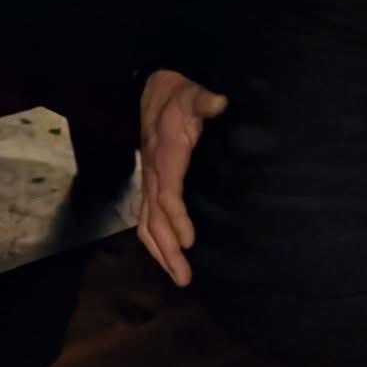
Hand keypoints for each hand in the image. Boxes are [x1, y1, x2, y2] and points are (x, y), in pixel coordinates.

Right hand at [136, 68, 229, 286]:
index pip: (167, 193)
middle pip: (153, 218)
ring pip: (146, 222)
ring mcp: (149, 180)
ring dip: (160, 251)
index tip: (190, 241)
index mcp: (165, 156)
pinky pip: (146, 217)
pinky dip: (154, 240)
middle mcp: (152, 173)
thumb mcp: (193, 93)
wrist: (156, 89)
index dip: (176, 218)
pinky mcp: (151, 183)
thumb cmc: (179, 95)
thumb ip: (204, 101)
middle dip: (167, 249)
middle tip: (185, 277)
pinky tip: (167, 255)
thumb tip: (220, 102)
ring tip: (178, 276)